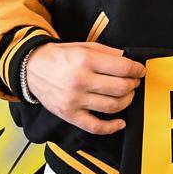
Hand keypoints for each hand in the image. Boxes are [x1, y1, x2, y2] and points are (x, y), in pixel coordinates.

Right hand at [26, 41, 145, 134]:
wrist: (32, 68)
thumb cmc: (61, 57)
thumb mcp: (85, 46)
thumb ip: (109, 52)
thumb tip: (130, 61)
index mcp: (86, 60)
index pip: (123, 68)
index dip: (137, 70)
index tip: (140, 70)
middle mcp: (80, 81)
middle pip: (121, 88)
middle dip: (133, 84)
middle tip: (134, 81)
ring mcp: (74, 100)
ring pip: (112, 106)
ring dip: (127, 101)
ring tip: (127, 95)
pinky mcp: (69, 115)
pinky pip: (95, 126)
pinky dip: (111, 127)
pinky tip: (120, 122)